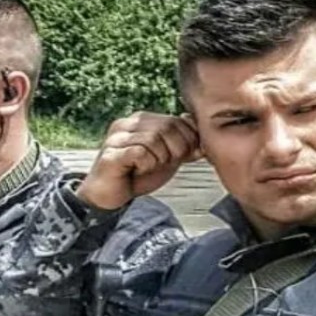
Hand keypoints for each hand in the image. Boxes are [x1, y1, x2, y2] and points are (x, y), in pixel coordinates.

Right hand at [77, 112, 200, 209]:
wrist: (111, 195)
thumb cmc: (138, 174)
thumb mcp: (167, 159)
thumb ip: (184, 147)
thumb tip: (204, 140)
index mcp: (142, 120)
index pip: (176, 120)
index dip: (188, 140)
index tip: (185, 156)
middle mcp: (127, 124)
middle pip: (167, 127)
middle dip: (176, 149)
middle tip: (166, 163)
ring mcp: (117, 138)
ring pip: (154, 139)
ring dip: (159, 159)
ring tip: (149, 167)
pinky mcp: (111, 154)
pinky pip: (140, 153)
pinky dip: (146, 165)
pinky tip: (138, 170)